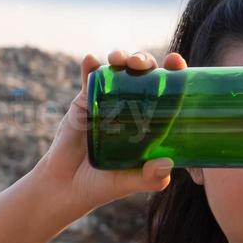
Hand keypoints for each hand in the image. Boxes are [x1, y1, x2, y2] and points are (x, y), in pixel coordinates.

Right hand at [29, 49, 187, 217]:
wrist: (66, 186)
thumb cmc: (105, 184)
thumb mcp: (132, 182)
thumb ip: (151, 178)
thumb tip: (166, 163)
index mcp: (152, 119)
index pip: (169, 90)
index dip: (175, 72)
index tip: (176, 62)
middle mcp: (133, 104)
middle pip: (144, 73)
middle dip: (145, 61)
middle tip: (141, 64)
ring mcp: (109, 99)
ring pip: (119, 69)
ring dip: (121, 57)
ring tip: (118, 59)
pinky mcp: (85, 100)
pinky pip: (90, 78)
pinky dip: (91, 65)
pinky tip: (90, 60)